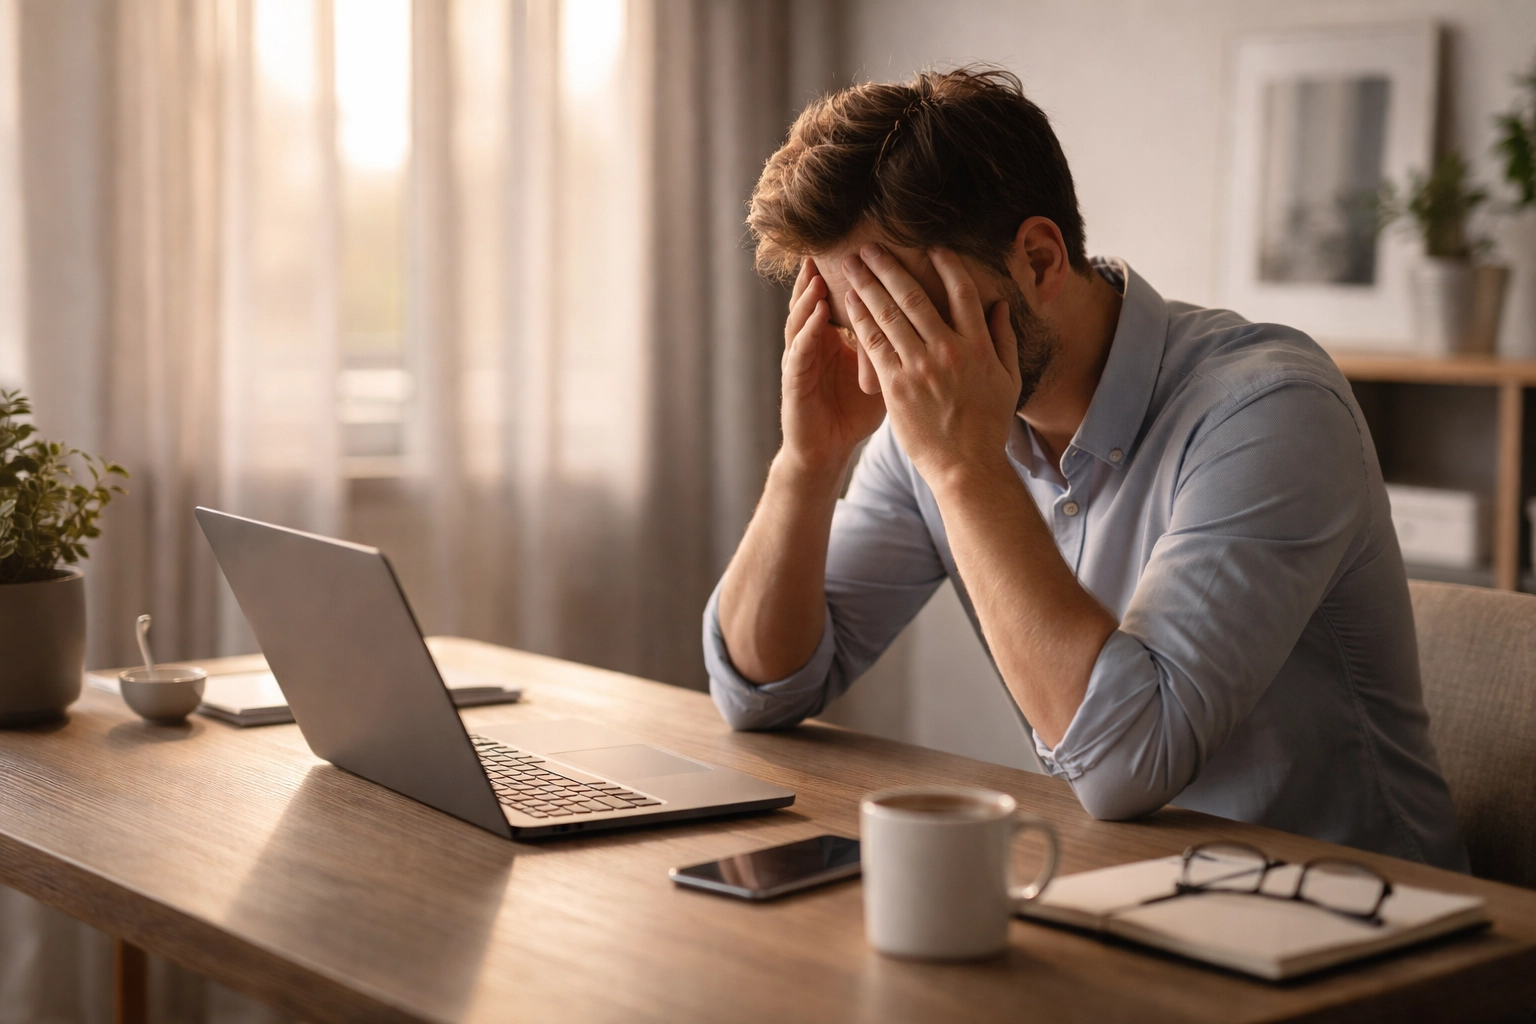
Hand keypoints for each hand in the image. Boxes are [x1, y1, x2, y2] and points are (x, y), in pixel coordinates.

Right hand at [779, 259, 886, 474]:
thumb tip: (932, 320)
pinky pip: (799, 352)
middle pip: (817, 299)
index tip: (869, 246)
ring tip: (817, 273)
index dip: (852, 274)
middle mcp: (815, 343)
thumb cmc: (854, 413)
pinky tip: (816, 315)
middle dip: (824, 273)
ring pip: (802, 319)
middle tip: (837, 245)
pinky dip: (807, 332)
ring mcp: (801, 360)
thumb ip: (898, 344)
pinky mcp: (794, 382)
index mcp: (837, 339)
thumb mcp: (881, 374)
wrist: (825, 451)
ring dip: (808, 296)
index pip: (843, 298)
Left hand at [842, 244, 1020, 487]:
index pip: (961, 292)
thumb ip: (1003, 340)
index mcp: (978, 346)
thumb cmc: (988, 425)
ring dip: (868, 285)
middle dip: (890, 267)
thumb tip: (999, 305)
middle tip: (870, 247)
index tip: (931, 247)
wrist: (966, 466)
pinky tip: (850, 302)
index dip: (945, 265)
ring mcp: (920, 368)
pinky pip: (874, 345)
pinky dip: (861, 320)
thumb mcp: (1008, 380)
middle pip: (915, 297)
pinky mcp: (896, 386)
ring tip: (852, 265)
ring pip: (890, 316)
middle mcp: (948, 351)